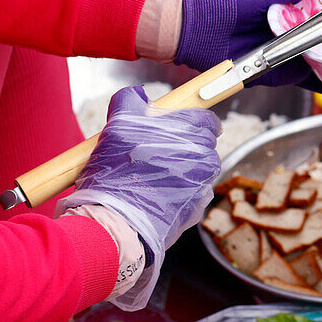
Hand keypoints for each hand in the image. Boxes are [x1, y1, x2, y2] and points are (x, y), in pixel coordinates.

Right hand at [57, 87, 220, 306]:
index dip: (191, 119)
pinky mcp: (195, 211)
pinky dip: (178, 192)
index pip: (205, 119)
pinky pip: (192, 194)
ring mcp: (202, 188)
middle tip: (155, 151)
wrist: (116, 226)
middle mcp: (205, 161)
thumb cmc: (116, 177)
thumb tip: (137, 95)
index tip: (179, 124)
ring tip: (151, 175)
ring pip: (197, 170)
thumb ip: (129, 102)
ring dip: (180, 169)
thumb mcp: (116, 128)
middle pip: (202, 145)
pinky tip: (155, 194)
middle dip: (183, 144)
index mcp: (193, 136)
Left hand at [171, 0, 315, 83]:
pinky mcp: (265, 71)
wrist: (192, 28)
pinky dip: (306, 77)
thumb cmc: (223, 2)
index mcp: (279, 8)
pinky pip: (290, 76)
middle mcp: (278, 30)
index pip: (312, 12)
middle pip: (312, 38)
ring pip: (305, 59)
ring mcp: (273, 51)